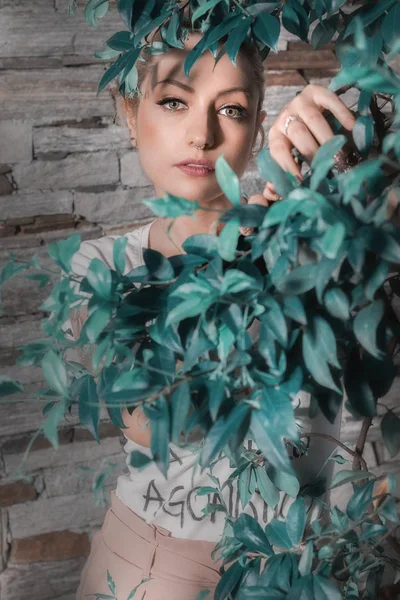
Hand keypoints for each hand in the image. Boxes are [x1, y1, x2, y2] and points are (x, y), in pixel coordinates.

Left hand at [245, 84, 356, 211]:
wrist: (308, 108)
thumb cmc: (299, 140)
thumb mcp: (289, 155)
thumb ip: (282, 174)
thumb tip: (272, 194)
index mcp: (276, 136)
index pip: (278, 151)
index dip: (289, 166)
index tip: (302, 181)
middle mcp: (285, 117)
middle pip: (298, 134)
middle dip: (313, 152)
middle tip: (328, 166)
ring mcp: (300, 102)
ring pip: (313, 120)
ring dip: (327, 137)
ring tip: (339, 153)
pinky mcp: (316, 91)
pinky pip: (329, 100)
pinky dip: (341, 113)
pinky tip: (350, 126)